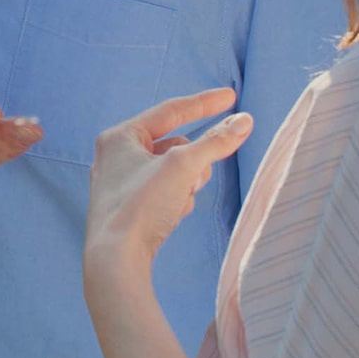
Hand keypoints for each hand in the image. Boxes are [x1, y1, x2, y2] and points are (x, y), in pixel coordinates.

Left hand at [84, 88, 251, 278]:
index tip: (231, 97)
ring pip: (172, 172)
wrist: (116, 260)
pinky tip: (170, 217)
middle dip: (192, 162)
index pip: (170, 111)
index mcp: (119, 137)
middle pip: (174, 146)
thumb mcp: (183, 167)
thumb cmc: (141, 206)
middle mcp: (115, 156)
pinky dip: (176, 201)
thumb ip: (215, 142)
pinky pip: (165, 193)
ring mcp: (121, 183)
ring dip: (186, 184)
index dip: (204, 103)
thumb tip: (243, 121)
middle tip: (194, 178)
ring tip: (177, 202)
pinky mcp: (129, 208)